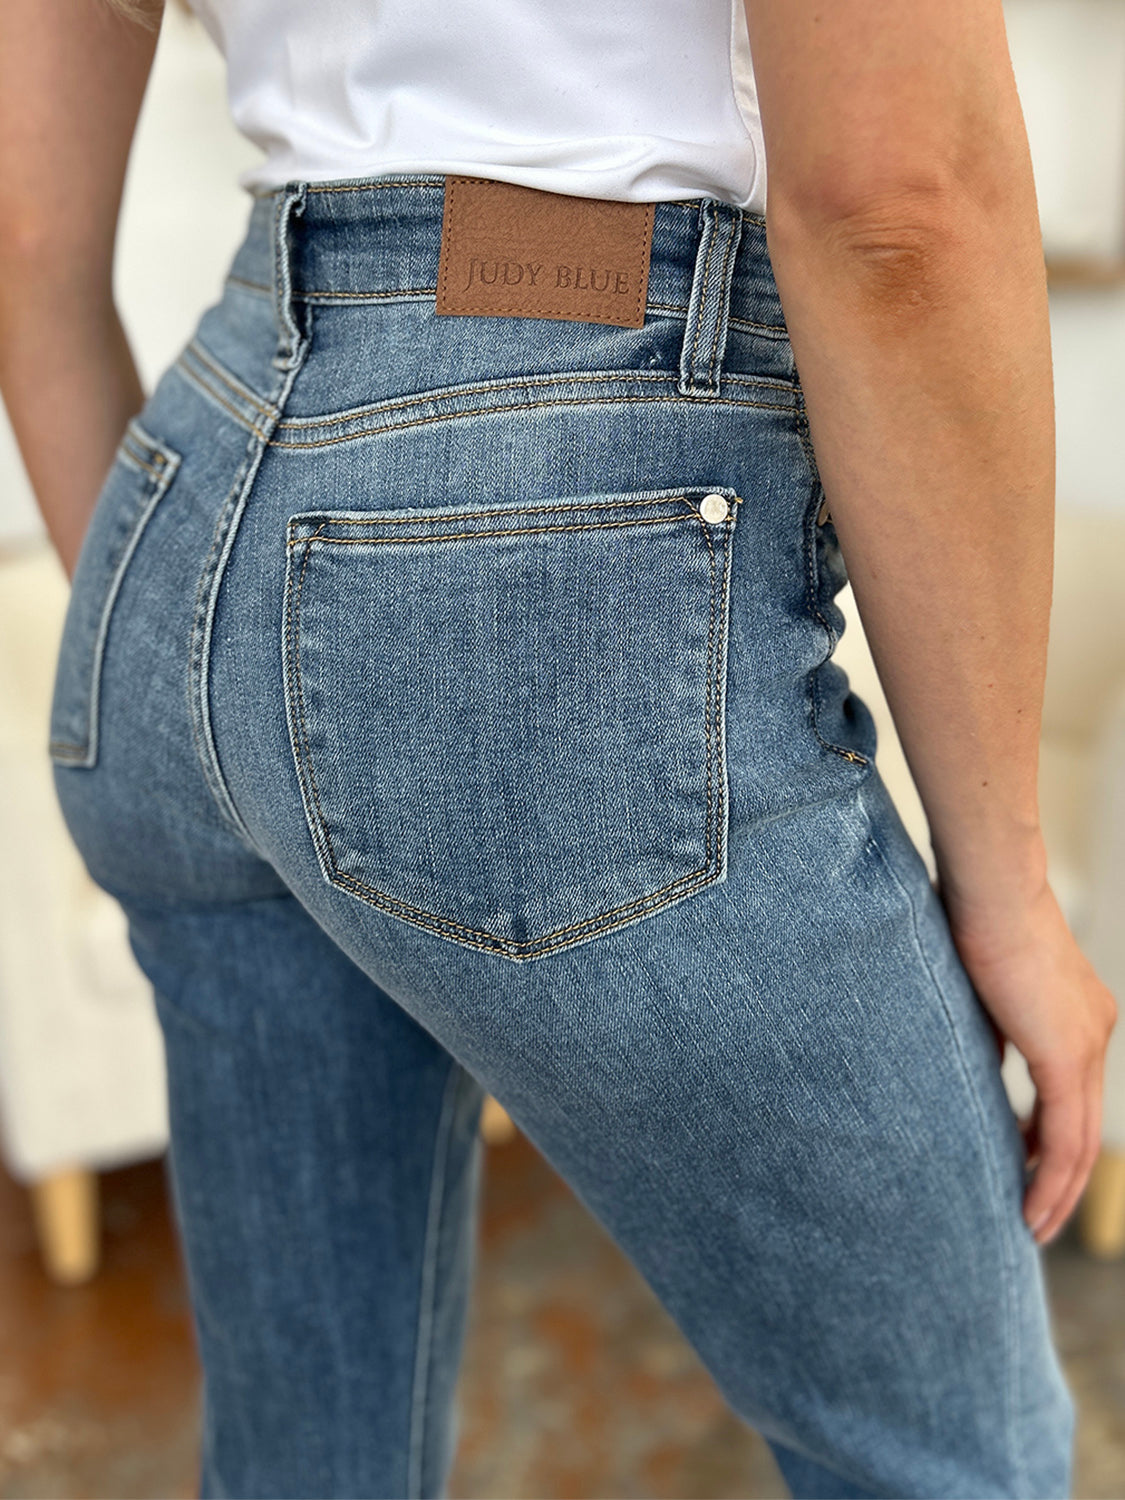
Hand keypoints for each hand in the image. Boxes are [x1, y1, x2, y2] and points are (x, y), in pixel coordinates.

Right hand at [943, 880, 1116, 1246]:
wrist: (990, 887)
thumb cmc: (971, 915)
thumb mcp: (978, 987)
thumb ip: (988, 1032)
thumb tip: (975, 1069)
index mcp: (1076, 1014)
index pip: (1072, 1096)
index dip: (1050, 1141)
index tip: (1024, 1168)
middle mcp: (1094, 1032)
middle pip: (1084, 1127)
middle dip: (1061, 1180)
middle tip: (1034, 1219)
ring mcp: (1087, 1043)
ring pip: (1080, 1140)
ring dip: (1057, 1190)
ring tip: (1031, 1226)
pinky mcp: (1067, 1055)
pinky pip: (1066, 1135)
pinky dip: (1050, 1177)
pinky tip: (1031, 1208)